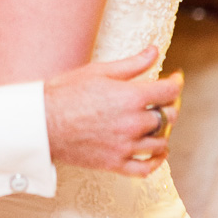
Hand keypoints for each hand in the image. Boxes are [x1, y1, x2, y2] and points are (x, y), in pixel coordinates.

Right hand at [44, 46, 183, 176]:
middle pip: (169, 116)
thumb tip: (154, 50)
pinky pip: (146, 167)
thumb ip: (132, 64)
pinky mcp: (116, 163)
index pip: (169, 91)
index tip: (175, 78)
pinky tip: (156, 152)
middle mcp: (134, 123)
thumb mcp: (99, 71)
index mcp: (131, 97)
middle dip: (170, 104)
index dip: (176, 82)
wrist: (41, 122)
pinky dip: (156, 160)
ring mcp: (126, 145)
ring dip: (163, 131)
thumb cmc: (65, 93)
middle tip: (163, 98)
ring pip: (161, 141)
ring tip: (156, 122)